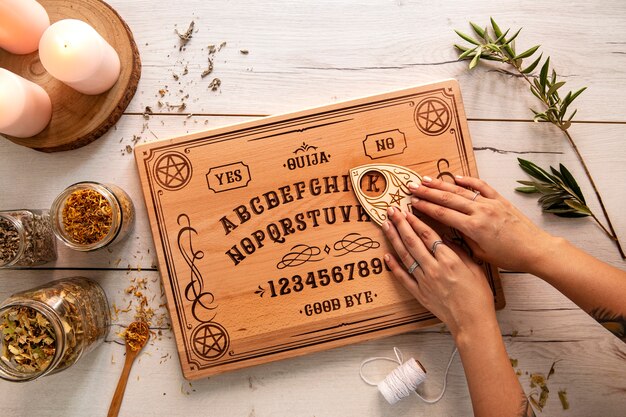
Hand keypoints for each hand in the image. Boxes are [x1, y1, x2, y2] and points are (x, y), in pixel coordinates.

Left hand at [382, 207, 495, 337]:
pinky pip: (403, 277)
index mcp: (449, 260)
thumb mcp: (475, 268)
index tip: (407, 210)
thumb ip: (460, 251)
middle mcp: (434, 268)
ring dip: (394, 239)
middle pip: (413, 241)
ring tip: (386, 226)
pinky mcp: (419, 294)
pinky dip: (394, 266)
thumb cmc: (479, 296)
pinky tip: (386, 255)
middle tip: (391, 211)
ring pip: (405, 256)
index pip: (428, 235)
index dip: (416, 220)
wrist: (473, 322)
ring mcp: (424, 281)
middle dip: (400, 224)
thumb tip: (446, 237)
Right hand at [409, 175, 556, 271]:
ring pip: (461, 190)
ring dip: (441, 184)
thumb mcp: (481, 254)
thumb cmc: (509, 257)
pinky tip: (455, 176)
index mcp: (474, 228)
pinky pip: (481, 186)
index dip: (426, 208)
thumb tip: (450, 231)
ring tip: (426, 179)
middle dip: (427, 192)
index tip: (412, 202)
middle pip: (448, 199)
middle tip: (412, 187)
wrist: (536, 249)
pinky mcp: (500, 200)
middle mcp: (481, 212)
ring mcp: (490, 203)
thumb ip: (464, 240)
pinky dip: (468, 180)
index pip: (443, 214)